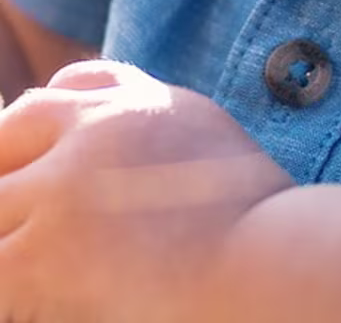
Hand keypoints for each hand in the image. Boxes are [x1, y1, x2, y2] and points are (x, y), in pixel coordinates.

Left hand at [0, 60, 291, 322]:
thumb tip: (132, 150)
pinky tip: (39, 300)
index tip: (49, 166)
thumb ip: (164, 128)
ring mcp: (63, 187)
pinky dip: (10, 287)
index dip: (45, 124)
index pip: (69, 85)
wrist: (269, 263)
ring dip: (10, 234)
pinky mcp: (41, 251)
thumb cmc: (259, 225)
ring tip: (43, 265)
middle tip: (30, 218)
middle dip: (9, 166)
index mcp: (146, 103)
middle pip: (13, 128)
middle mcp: (98, 130)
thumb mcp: (216, 146)